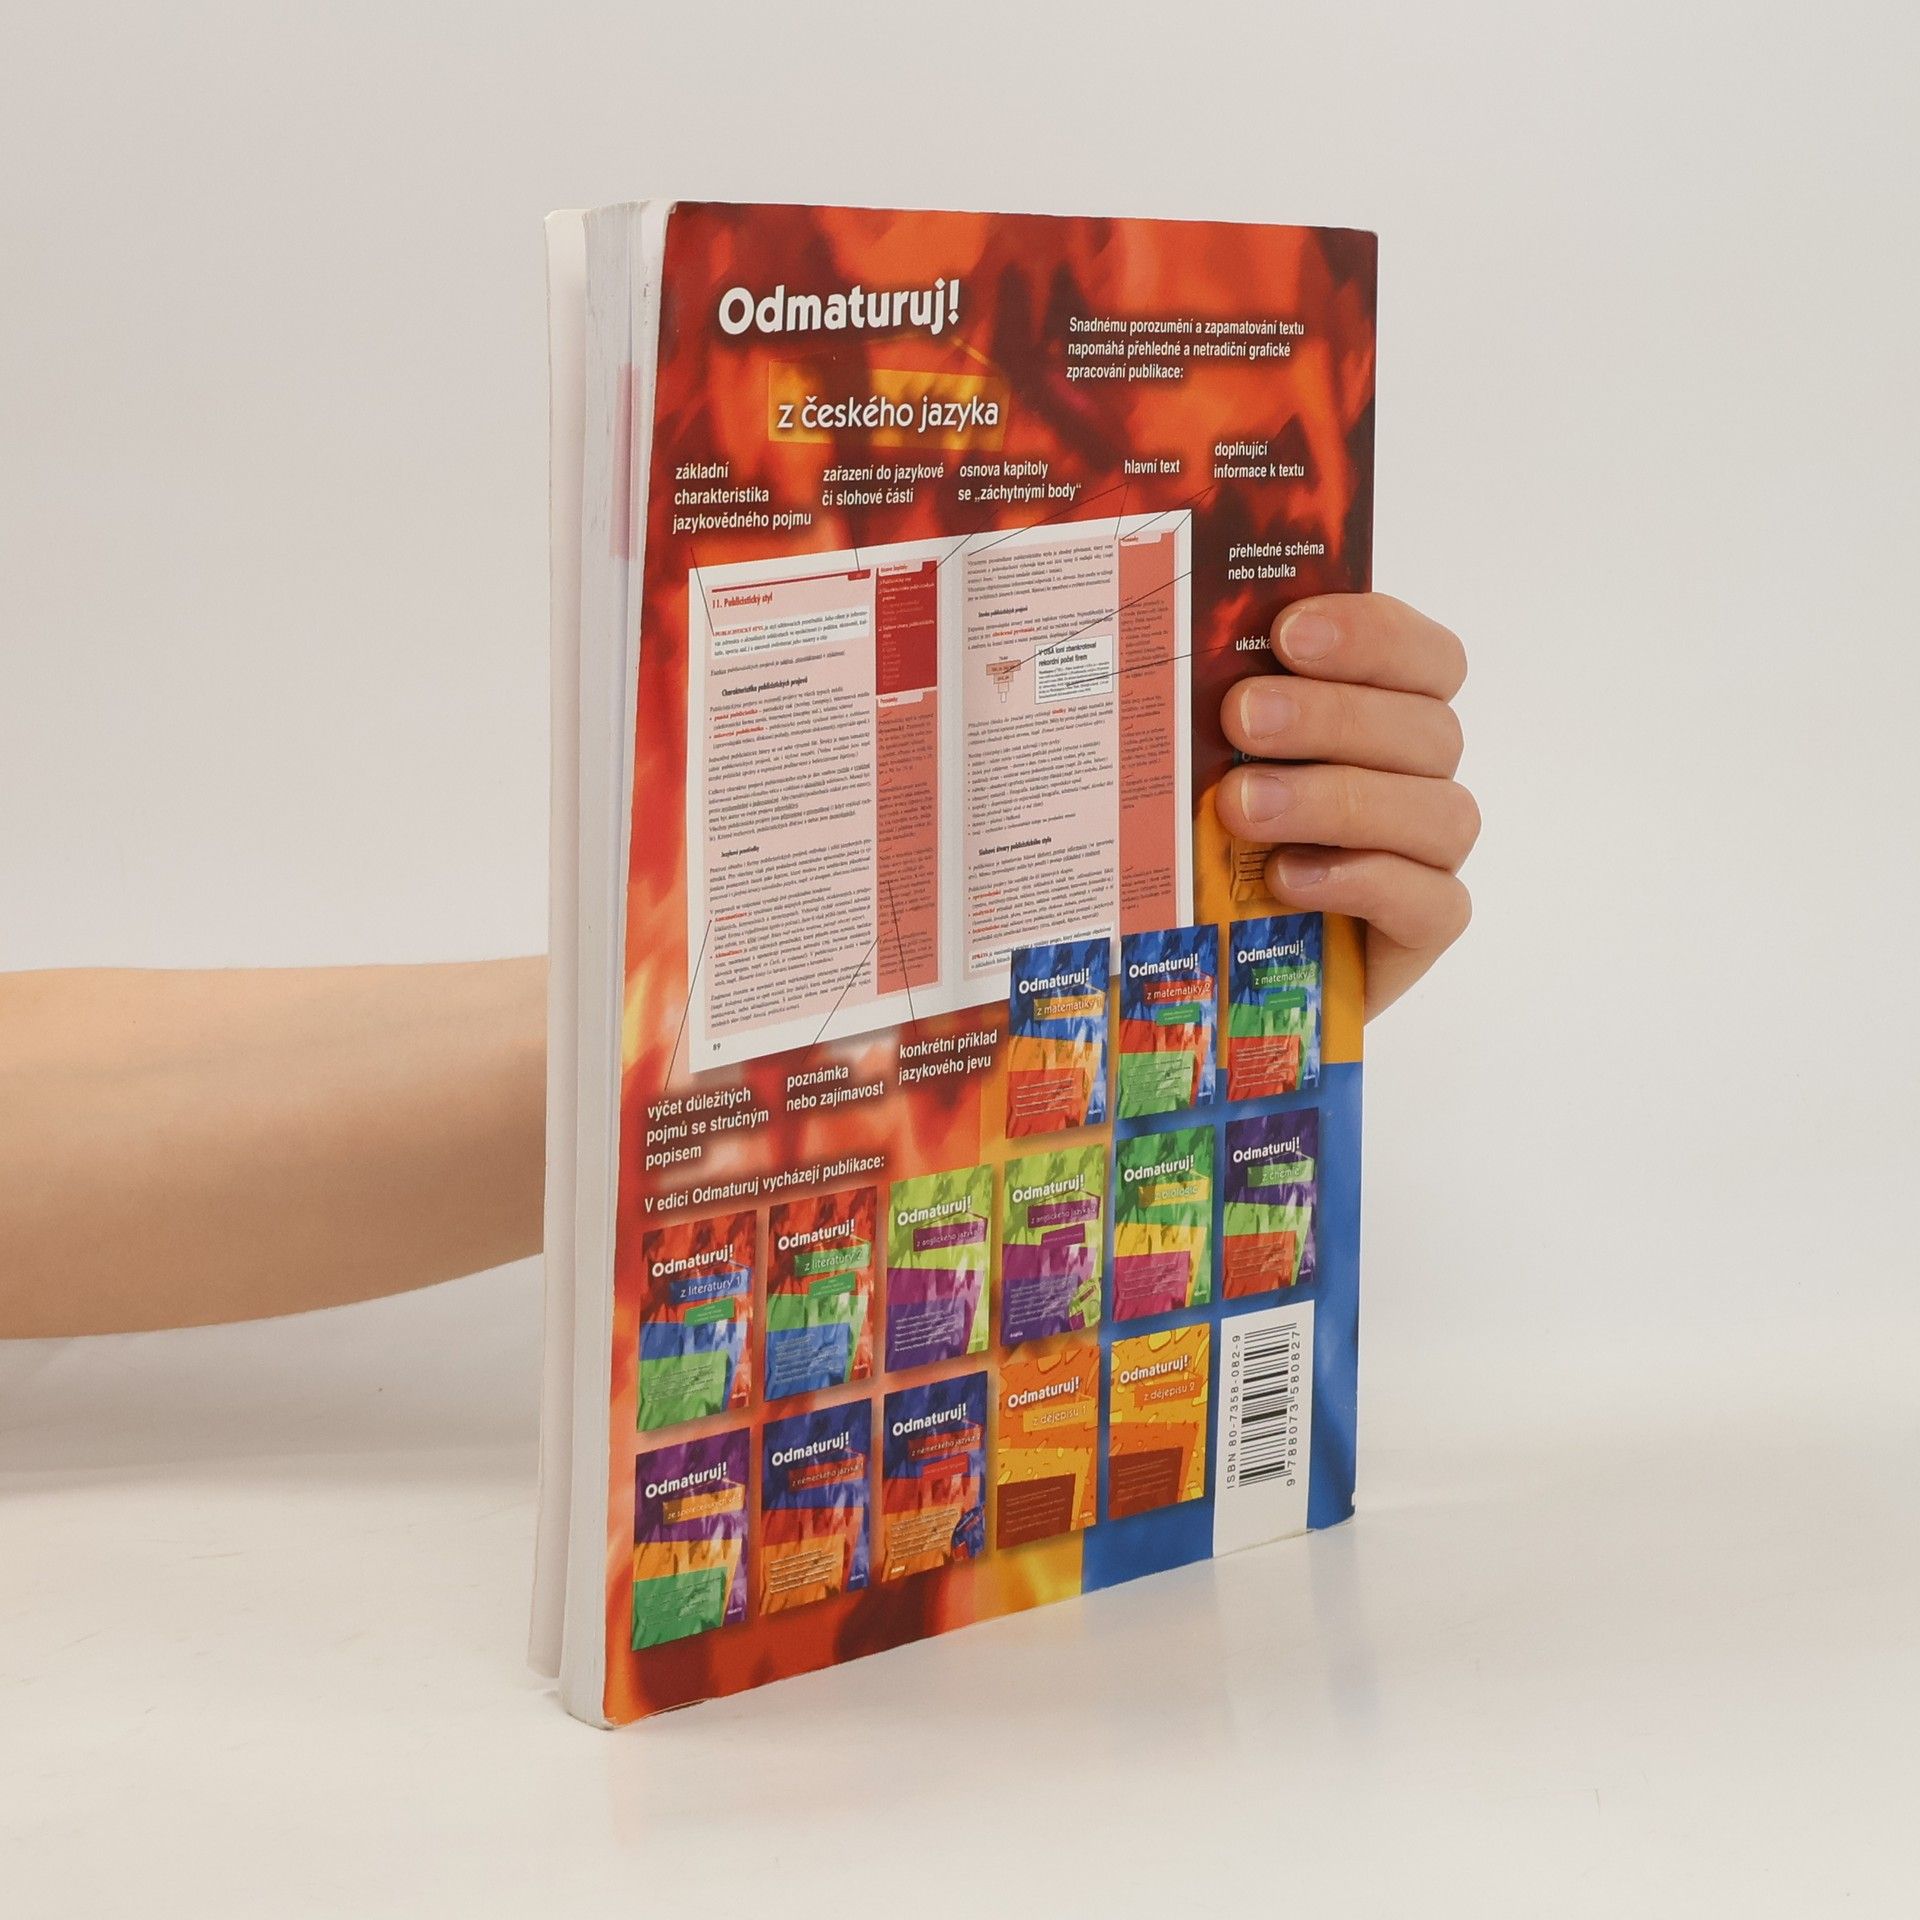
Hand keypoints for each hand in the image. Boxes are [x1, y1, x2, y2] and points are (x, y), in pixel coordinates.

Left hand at [1216, 594, 1476, 1017]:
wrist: (1194, 965)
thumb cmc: (1193, 843)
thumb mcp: (1183, 763)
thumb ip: (1191, 700)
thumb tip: (1129, 633)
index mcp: (1383, 713)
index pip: (1423, 657)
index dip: (1373, 634)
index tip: (1289, 633)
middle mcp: (1416, 779)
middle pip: (1425, 728)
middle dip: (1331, 714)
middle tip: (1241, 716)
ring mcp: (1425, 857)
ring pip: (1436, 811)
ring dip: (1335, 799)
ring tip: (1242, 806)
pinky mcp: (1420, 930)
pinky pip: (1432, 902)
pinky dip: (1361, 880)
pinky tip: (1285, 876)